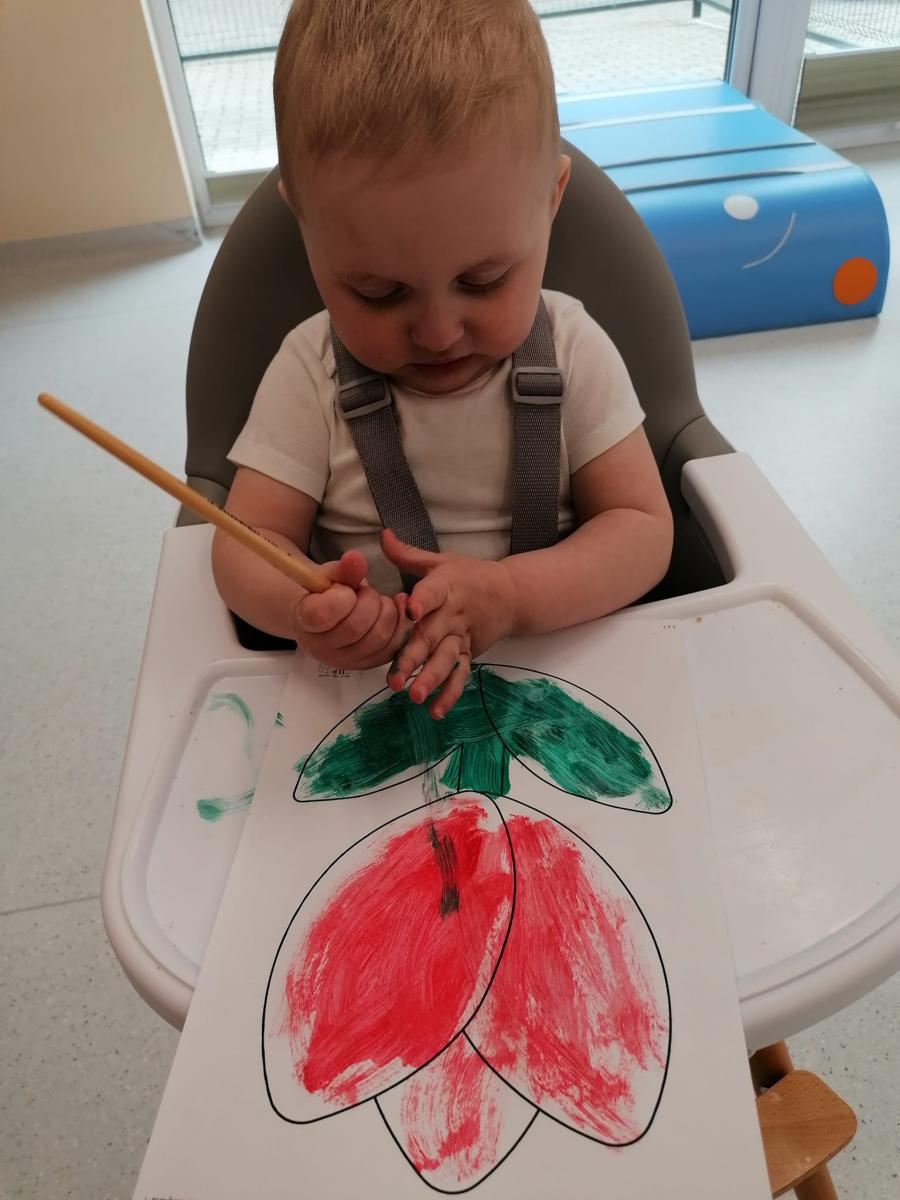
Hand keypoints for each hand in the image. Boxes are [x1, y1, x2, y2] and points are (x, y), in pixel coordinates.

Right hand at [292, 549, 408, 669]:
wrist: (327, 616)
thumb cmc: (326, 593)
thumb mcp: (331, 575)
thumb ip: (343, 569)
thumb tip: (355, 558)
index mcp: (305, 621)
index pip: (322, 614)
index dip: (342, 597)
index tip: (346, 589)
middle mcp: (321, 648)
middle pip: (355, 627)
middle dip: (370, 602)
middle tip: (368, 593)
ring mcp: (345, 661)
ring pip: (378, 639)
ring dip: (388, 613)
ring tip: (380, 601)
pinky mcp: (368, 664)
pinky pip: (392, 649)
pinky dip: (400, 626)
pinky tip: (396, 610)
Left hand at [381, 529, 516, 717]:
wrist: (510, 594)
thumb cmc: (468, 575)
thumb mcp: (441, 561)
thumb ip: (408, 554)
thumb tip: (381, 535)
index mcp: (446, 587)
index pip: (433, 592)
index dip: (422, 600)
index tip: (409, 609)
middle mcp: (453, 614)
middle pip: (432, 636)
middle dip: (413, 658)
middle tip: (394, 678)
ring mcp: (462, 637)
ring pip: (446, 660)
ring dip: (431, 680)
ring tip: (413, 696)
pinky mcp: (468, 653)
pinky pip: (460, 675)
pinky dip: (450, 694)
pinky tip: (435, 712)